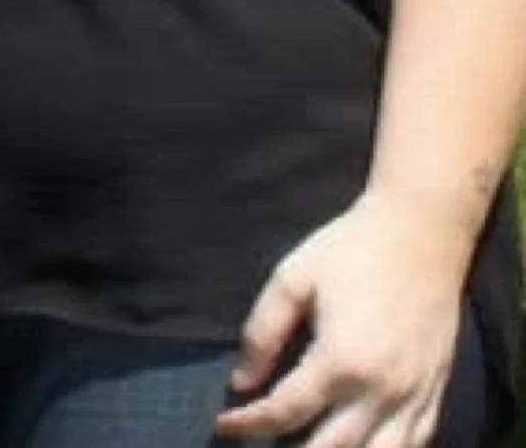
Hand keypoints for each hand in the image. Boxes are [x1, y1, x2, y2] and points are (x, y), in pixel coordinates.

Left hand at [216, 190, 466, 446]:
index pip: (284, 414)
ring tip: (303, 446)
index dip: (247, 424)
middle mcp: (380, 391)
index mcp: (341, 360)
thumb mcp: (294, 276)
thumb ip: (263, 331)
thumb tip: (241, 382)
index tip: (223, 423)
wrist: (422, 231)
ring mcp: (413, 399)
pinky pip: (410, 447)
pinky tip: (355, 446)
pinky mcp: (435, 395)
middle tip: (257, 446)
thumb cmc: (353, 249)